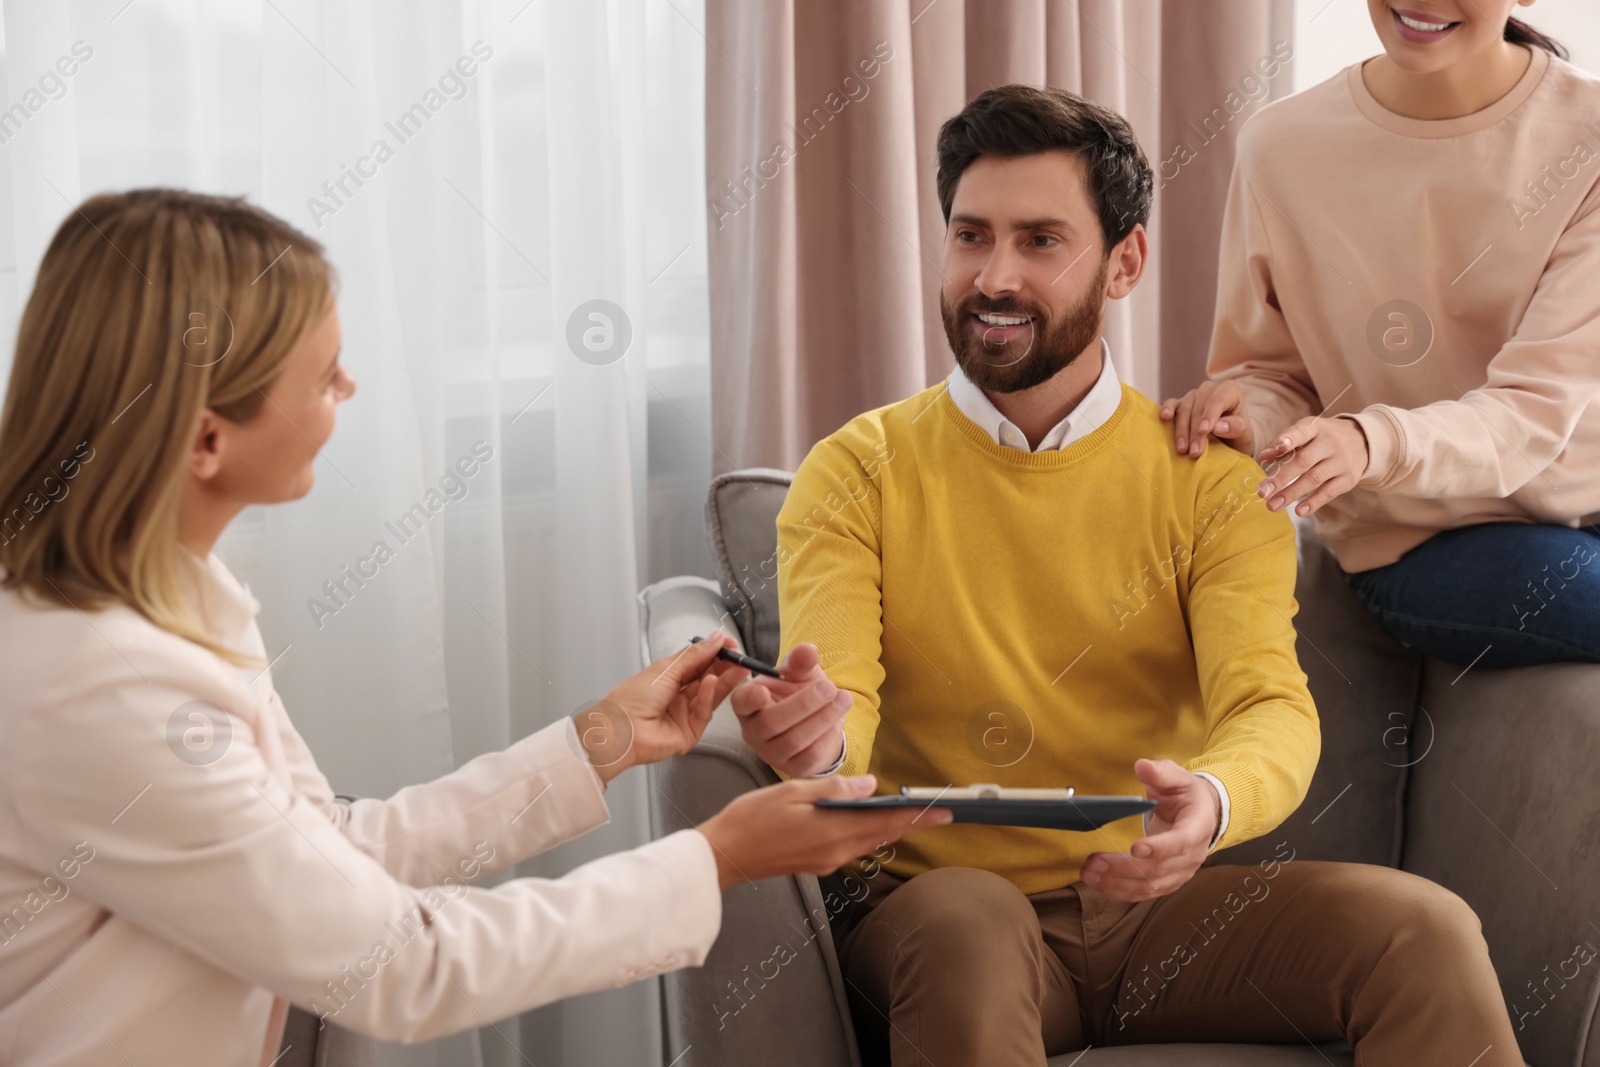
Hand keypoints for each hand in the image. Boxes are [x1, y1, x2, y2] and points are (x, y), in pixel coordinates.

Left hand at [574, 629, 747, 783]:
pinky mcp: (690, 732)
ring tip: (737, 667)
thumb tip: (715, 638)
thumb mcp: (665, 669)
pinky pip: (704, 712)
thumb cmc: (631, 699)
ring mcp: (684, 715)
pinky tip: (711, 682)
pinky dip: (708, 696)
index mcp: (668, 679)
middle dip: (724, 667)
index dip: (713, 653)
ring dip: (723, 680)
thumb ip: (694, 655)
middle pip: (706, 679)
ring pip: (710, 695)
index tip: (729, 645)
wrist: (620, 730)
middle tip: (739, 656)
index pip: (697, 663)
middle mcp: (677, 696)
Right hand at [697, 774, 951, 889]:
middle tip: (942, 812)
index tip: (945, 810)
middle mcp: (837, 851)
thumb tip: (870, 786)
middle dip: (913, 823)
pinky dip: (869, 832)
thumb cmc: (753, 819)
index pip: (886, 822)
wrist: (724, 855)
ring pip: (869, 841)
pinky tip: (872, 821)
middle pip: (883, 834)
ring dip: (892, 827)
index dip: (917, 816)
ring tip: (914, 814)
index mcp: (834, 832)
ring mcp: (827, 860)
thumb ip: (834, 790)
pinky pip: (853, 845)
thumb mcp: (793, 792)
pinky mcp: (817, 863)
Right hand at [729, 643, 851, 776]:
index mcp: (747, 704)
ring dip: (822, 719)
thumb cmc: (797, 692)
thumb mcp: (798, 673)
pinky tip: (840, 720)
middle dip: (804, 704)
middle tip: (829, 687)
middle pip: (772, 723)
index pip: (741, 702)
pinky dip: (827, 737)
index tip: (763, 690)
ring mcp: (771, 752)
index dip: (750, 699)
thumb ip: (800, 662)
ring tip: (844, 699)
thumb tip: (808, 650)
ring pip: (793, 741)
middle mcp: (753, 731)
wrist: (814, 720)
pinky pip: (809, 756)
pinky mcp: (792, 767)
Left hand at [1078, 759, 1219, 901]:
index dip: (1160, 848)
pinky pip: (1143, 892)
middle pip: (1159, 869)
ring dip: (1116, 883)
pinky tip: (1098, 882)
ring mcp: (1180, 872)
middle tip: (1095, 861)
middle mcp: (1192, 855)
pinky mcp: (1167, 881)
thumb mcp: (1177, 777)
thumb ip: (1160, 773)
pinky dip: (1119, 891)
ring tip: (1089, 873)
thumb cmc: (1186, 794)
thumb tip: (1142, 766)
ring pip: (1149, 886)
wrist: (1202, 814)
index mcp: (1197, 826)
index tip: (1136, 848)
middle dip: (1124, 867)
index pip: (1181, 842)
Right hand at [1160, 380, 1253, 458]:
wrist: (1230, 441)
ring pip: (1184, 408)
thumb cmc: (1239, 436)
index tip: (1204, 431)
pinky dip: (1167, 409)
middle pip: (1198, 407)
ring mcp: (1193, 395)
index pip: (1217, 400)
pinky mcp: (1180, 403)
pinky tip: (1164, 417)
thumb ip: (1236, 428)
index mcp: (1230, 390)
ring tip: (1182, 449)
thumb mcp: (1245, 435)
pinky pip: (1171, 403)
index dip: (1210, 415)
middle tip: (1195, 452)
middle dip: (1195, 431)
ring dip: (1181, 430)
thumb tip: (1217, 427)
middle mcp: (1210, 389)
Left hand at [1256, 416, 1368, 516]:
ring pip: (1314, 479)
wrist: (1362, 441)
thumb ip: (1284, 444)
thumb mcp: (1306, 433)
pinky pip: (1329, 492)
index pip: (1302, 432)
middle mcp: (1330, 443)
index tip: (1279, 447)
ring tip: (1273, 505)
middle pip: (1304, 461)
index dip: (1290, 439)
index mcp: (1316, 428)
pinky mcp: (1349, 478)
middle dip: (1281, 478)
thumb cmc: (1323, 438)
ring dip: (1292, 493)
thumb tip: (1264, 456)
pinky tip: (1298, 511)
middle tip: (1262, 492)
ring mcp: (1341, 461)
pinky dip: (1313, 503)